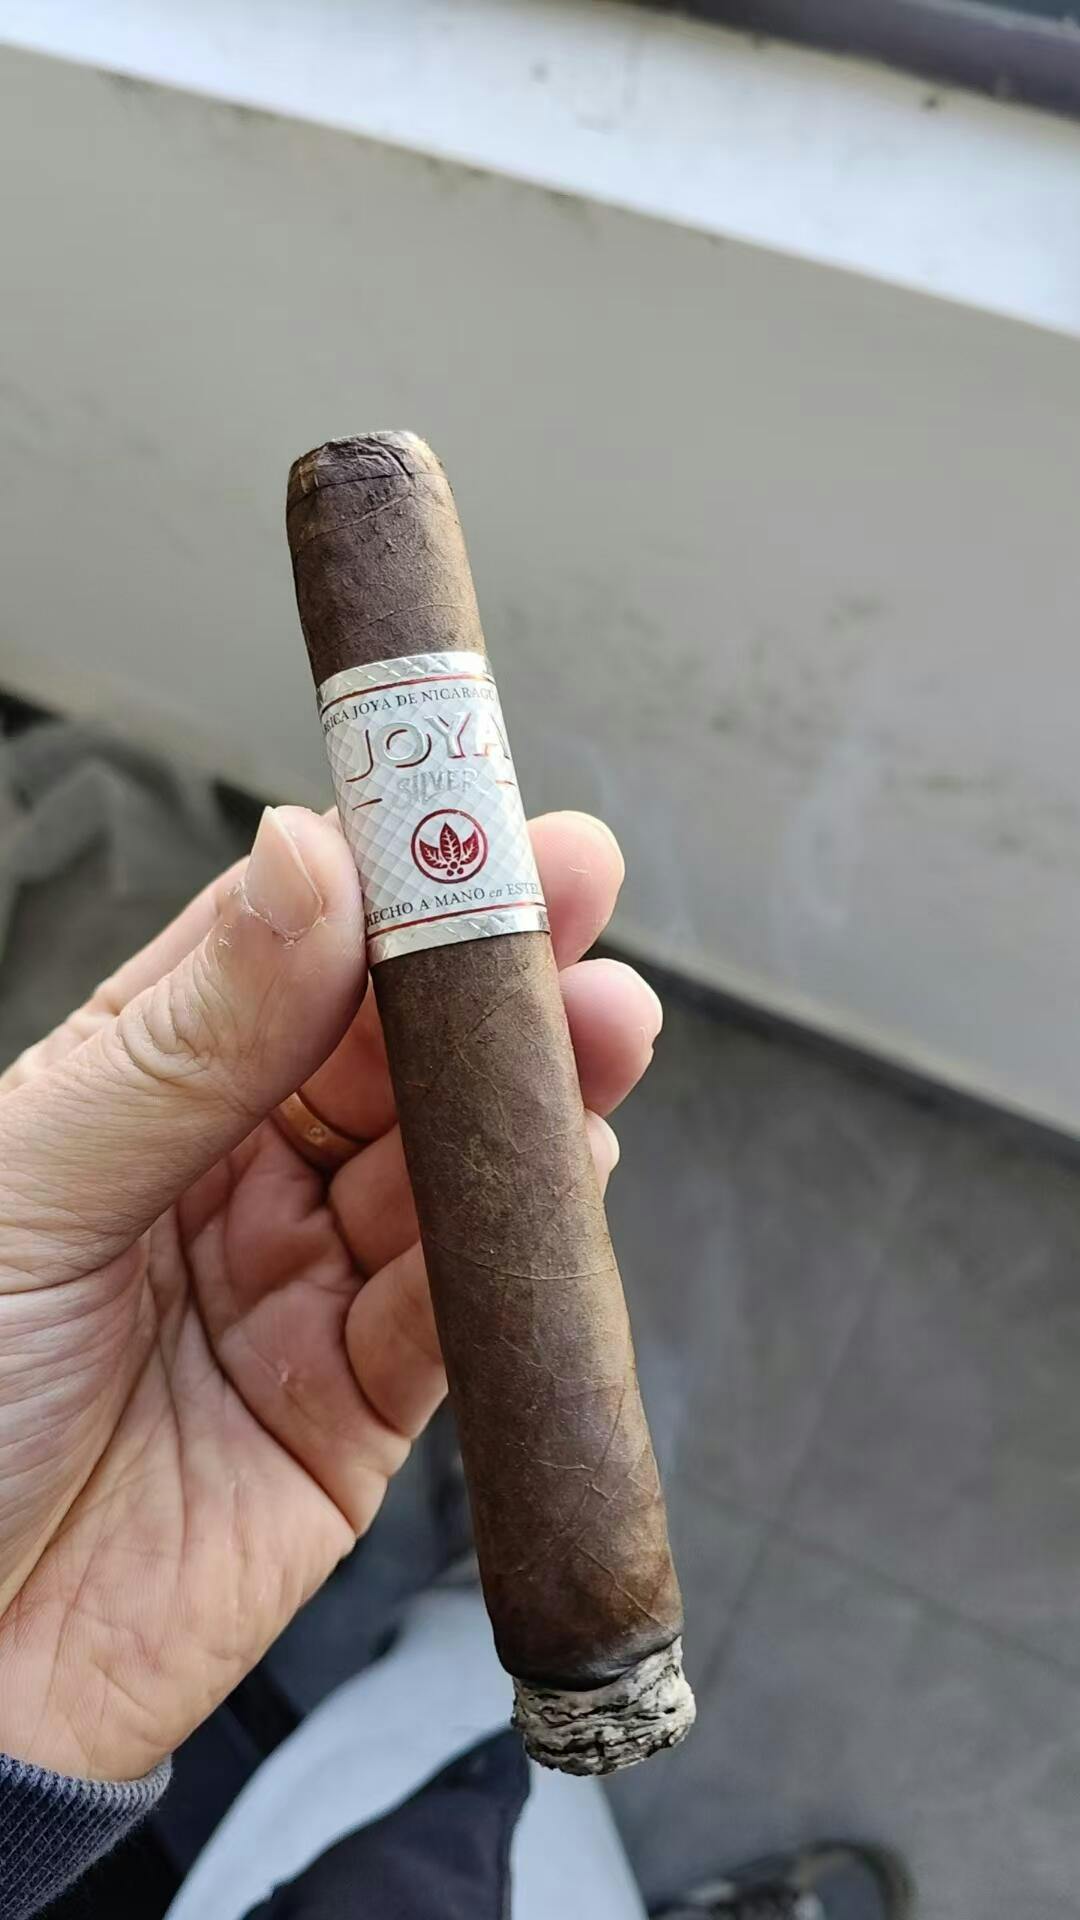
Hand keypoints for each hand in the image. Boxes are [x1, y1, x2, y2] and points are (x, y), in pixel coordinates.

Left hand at [0, 805, 659, 1782]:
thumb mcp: (36, 1185)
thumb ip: (190, 1038)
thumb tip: (304, 858)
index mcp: (144, 1093)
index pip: (287, 952)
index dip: (380, 875)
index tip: (457, 805)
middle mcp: (236, 1174)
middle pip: (393, 1051)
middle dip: (488, 972)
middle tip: (574, 890)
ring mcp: (305, 1288)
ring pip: (448, 1168)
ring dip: (534, 1097)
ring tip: (602, 1022)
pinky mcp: (360, 1414)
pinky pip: (459, 1316)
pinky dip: (519, 1250)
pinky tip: (573, 1170)